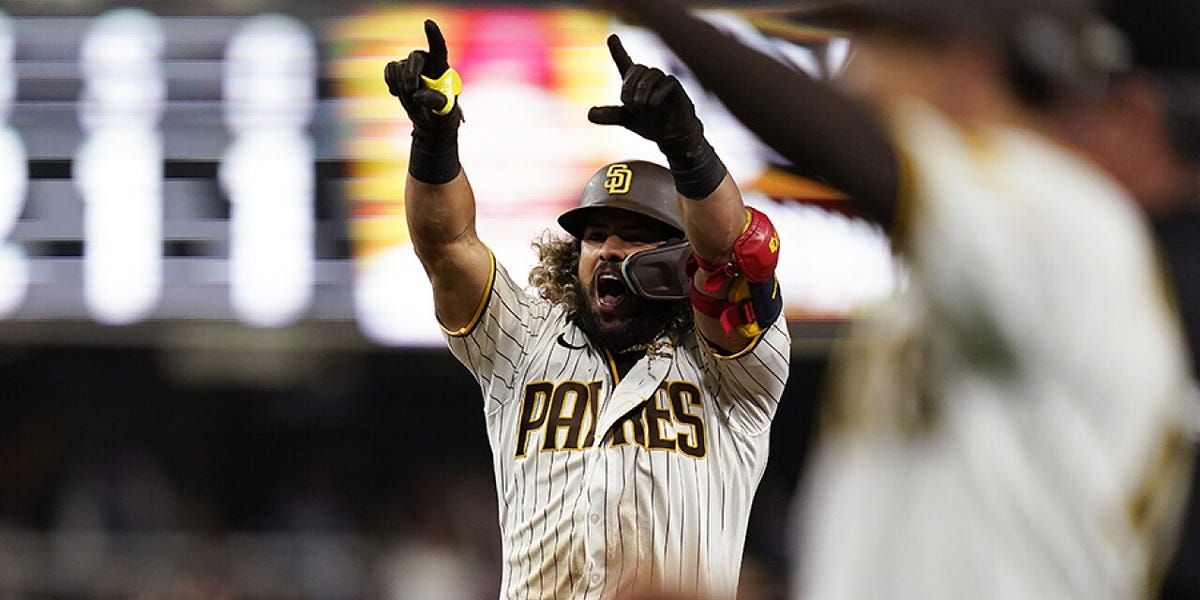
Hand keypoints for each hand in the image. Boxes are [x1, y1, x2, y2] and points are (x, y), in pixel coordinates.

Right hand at [384, 19, 462, 131]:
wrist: (430, 119)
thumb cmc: (441, 113)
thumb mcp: (443, 111)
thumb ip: (435, 101)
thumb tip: (418, 94)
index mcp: (442, 67)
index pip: (439, 47)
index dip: (433, 35)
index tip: (428, 23)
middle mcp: (427, 61)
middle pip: (415, 57)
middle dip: (411, 75)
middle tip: (412, 91)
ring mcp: (411, 64)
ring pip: (399, 66)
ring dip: (401, 84)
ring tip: (409, 96)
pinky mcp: (399, 70)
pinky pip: (389, 69)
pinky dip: (390, 82)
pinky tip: (397, 92)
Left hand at [588, 34, 703, 153]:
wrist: (671, 135)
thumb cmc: (650, 124)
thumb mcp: (626, 120)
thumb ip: (609, 115)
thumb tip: (589, 114)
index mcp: (634, 83)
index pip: (624, 61)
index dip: (617, 50)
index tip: (612, 37)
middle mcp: (648, 78)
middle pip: (636, 69)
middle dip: (629, 85)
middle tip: (628, 103)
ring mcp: (662, 80)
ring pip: (650, 75)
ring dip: (642, 91)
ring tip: (641, 106)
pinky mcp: (675, 86)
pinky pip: (666, 81)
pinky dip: (657, 93)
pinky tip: (653, 104)